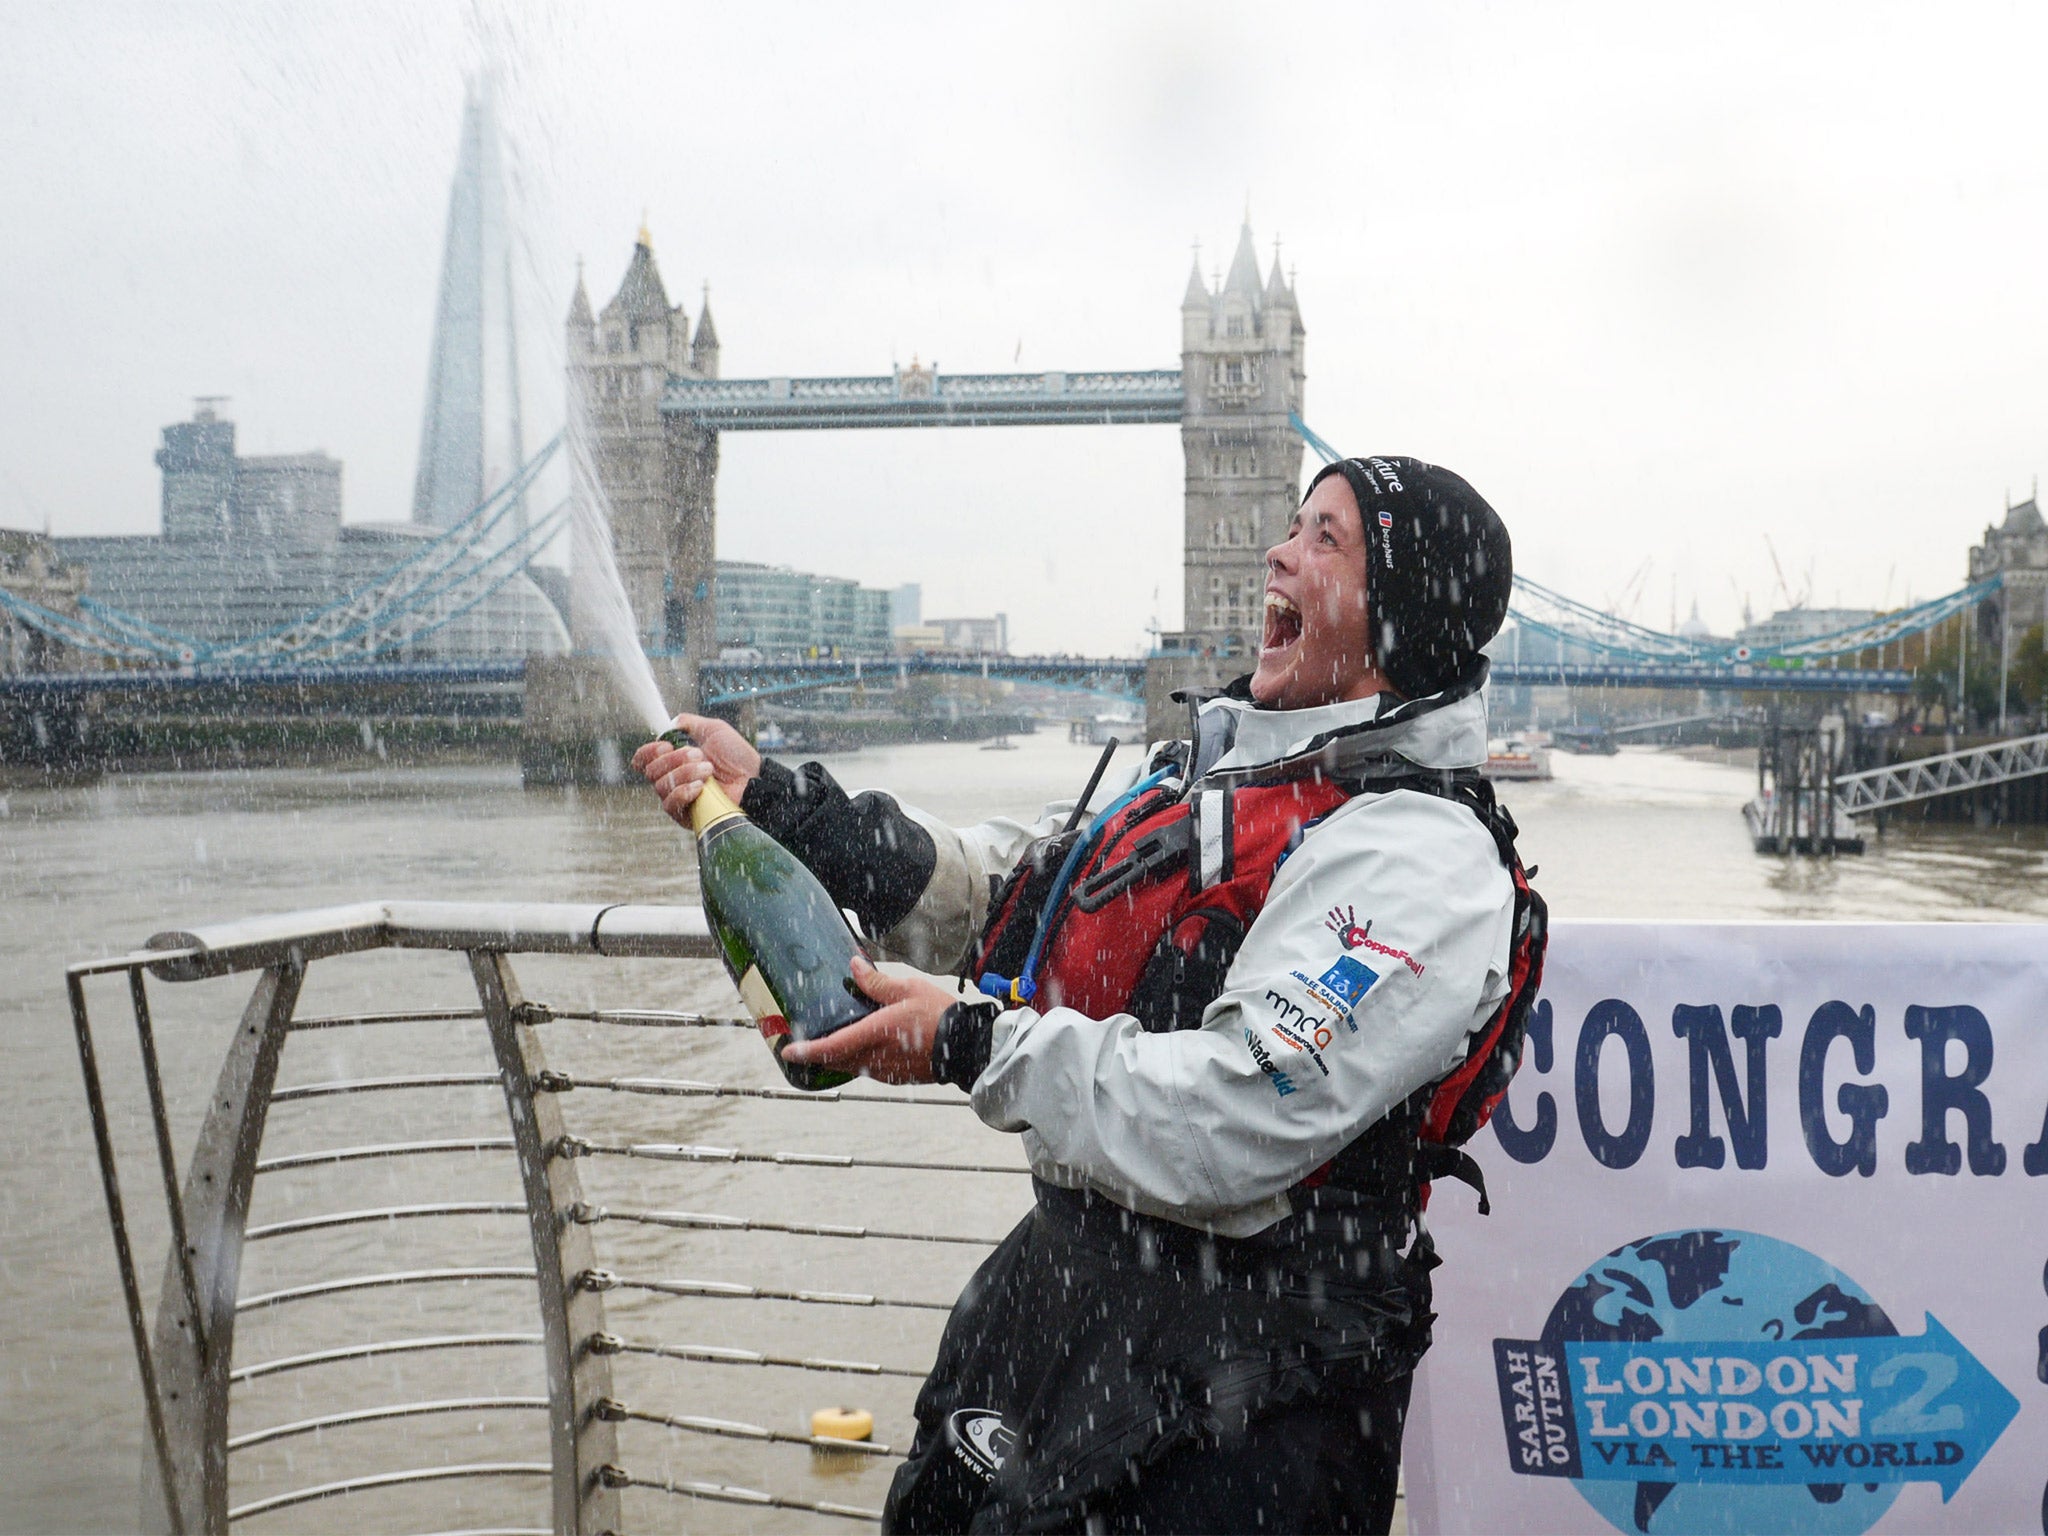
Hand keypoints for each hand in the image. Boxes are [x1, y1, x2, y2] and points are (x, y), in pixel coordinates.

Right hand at [631, 711, 762, 826]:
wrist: (753, 779)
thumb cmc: (737, 756)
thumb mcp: (714, 730)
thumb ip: (689, 723)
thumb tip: (670, 724)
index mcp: (674, 760)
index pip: (643, 759)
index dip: (648, 752)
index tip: (666, 746)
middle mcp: (672, 779)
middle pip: (651, 771)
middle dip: (674, 759)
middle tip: (699, 755)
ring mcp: (677, 798)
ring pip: (661, 785)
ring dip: (685, 773)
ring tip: (708, 770)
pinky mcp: (685, 815)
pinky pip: (670, 804)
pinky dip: (684, 791)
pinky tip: (701, 787)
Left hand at [779, 956, 954, 1084]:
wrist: (967, 1047)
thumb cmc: (939, 1016)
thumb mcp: (908, 989)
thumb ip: (876, 981)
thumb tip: (854, 964)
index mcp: (874, 1034)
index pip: (831, 1047)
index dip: (806, 1051)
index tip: (789, 1051)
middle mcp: (875, 1058)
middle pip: (835, 1060)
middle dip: (818, 1053)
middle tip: (805, 1041)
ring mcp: (885, 1071)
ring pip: (851, 1066)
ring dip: (840, 1056)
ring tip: (835, 1039)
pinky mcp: (896, 1077)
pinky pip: (868, 1070)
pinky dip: (860, 1060)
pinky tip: (866, 1045)